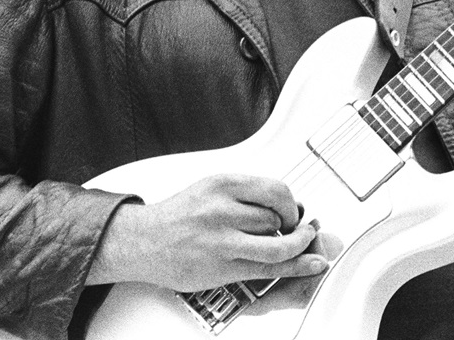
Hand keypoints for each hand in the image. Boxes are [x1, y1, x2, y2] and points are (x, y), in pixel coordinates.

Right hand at [88, 173, 326, 291]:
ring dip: (290, 246)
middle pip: (277, 218)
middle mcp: (222, 210)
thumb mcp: (212, 189)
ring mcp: (221, 241)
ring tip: (291, 245)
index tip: (292, 211)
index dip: (291, 204)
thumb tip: (289, 204)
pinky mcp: (221, 268)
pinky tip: (310, 264)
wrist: (143, 241)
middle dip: (289, 227)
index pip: (276, 190)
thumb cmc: (179, 217)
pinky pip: (268, 269)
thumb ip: (248, 195)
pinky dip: (295, 266)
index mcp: (222, 185)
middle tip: (288, 231)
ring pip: (276, 245)